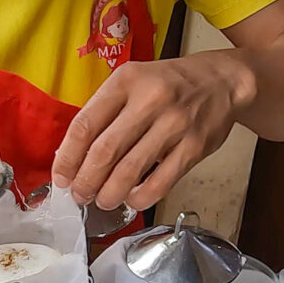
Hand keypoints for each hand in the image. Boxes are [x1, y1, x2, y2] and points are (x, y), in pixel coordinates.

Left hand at [50, 54, 255, 210]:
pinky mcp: (193, 147)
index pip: (85, 125)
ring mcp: (174, 124)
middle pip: (104, 152)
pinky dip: (140, 197)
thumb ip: (105, 112)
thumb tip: (74, 156)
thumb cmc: (168, 84)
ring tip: (102, 201)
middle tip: (79, 195)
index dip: (67, 157)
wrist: (222, 81)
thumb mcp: (132, 82)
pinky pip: (160, 182)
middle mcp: (149, 100)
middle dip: (85, 181)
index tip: (61, 177)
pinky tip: (131, 198)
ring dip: (109, 194)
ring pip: (130, 171)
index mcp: (126, 81)